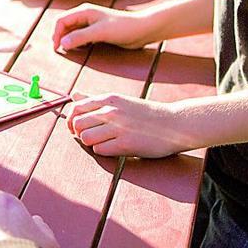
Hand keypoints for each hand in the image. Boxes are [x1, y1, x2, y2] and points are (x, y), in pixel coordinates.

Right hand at [52, 4, 153, 51]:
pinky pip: (82, 37)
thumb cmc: (123, 27)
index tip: (57, 48)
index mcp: (84, 11)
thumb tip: (62, 43)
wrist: (142, 29)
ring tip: (68, 51)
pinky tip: (80, 50)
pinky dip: (77, 43)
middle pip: (65, 25)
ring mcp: (92, 24)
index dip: (56, 33)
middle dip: (60, 37)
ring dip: (68, 40)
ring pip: (73, 32)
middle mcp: (86, 16)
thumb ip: (80, 37)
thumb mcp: (100, 32)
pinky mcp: (98, 32)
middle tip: (59, 51)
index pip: (61, 20)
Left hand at [66, 92, 191, 157]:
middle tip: (93, 138)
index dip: (71, 121)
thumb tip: (73, 95)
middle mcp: (111, 110)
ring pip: (85, 138)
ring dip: (91, 144)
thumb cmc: (146, 114)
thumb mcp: (120, 101)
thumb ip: (95, 100)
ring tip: (104, 143)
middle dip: (80, 134)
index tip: (77, 129)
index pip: (76, 108)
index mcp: (109, 99)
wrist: (175, 123)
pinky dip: (103, 152)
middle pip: (77, 124)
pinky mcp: (126, 143)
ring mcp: (118, 127)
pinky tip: (115, 148)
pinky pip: (100, 150)